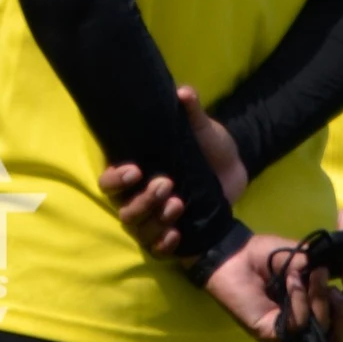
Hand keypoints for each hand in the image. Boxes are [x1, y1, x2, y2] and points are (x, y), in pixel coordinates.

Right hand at [98, 85, 248, 254]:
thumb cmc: (209, 144)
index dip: (115, 178)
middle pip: (122, 208)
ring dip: (154, 219)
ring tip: (180, 203)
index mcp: (136, 169)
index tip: (136, 170)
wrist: (233, 170)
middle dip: (142, 199)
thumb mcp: (202, 127)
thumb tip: (183, 92)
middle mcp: (138, 195)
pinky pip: (156, 248)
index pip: (109, 180)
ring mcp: (154, 216)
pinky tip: (178, 234)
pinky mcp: (171, 233)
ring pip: (137, 228)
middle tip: (167, 183)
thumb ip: (191, 110)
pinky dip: (164, 244)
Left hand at [201, 232, 333, 341]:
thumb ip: (325, 252)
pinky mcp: (273, 333)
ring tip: (310, 275)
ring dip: (321, 300)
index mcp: (314, 301)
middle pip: (341, 331)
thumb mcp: (300, 252)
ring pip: (323, 330)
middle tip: (334, 283)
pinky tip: (291, 283)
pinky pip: (299, 325)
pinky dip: (300, 302)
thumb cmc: (262, 254)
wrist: (231, 255)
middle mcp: (306, 319)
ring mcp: (289, 330)